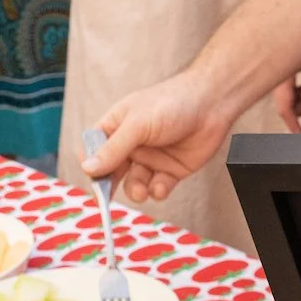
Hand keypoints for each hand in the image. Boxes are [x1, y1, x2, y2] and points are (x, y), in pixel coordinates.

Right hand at [83, 72, 234, 206]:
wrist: (212, 103)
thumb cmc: (172, 102)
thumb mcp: (137, 125)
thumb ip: (113, 148)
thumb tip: (88, 168)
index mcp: (117, 126)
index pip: (94, 149)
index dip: (91, 164)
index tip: (92, 177)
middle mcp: (132, 143)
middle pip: (112, 170)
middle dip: (110, 184)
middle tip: (108, 198)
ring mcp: (151, 157)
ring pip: (134, 183)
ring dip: (135, 190)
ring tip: (141, 192)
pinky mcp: (171, 169)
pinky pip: (157, 187)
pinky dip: (157, 191)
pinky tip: (160, 186)